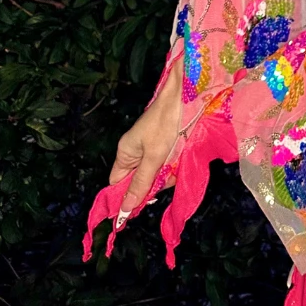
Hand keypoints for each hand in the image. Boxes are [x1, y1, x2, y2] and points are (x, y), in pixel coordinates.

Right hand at [108, 62, 181, 223]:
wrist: (187, 94)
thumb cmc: (167, 123)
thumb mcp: (153, 156)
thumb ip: (140, 183)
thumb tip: (124, 210)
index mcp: (126, 152)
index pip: (118, 183)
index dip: (127, 195)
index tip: (142, 202)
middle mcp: (136, 151)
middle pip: (140, 180)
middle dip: (155, 182)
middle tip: (168, 174)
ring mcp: (152, 147)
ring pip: (156, 173)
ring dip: (168, 172)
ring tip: (178, 161)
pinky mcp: (167, 143)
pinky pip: (167, 162)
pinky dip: (175, 163)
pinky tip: (183, 157)